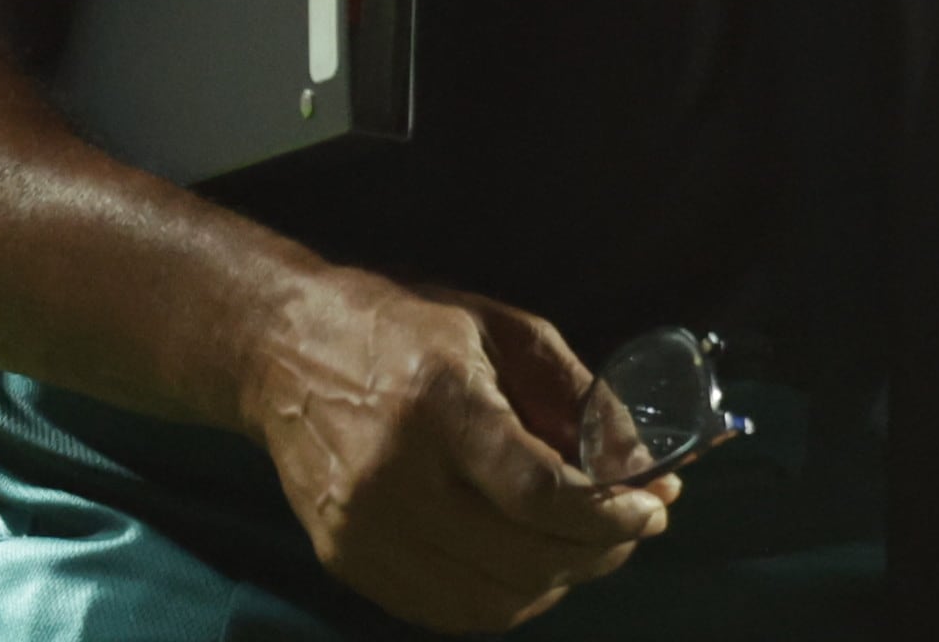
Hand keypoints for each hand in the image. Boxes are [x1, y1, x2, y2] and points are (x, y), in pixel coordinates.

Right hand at [239, 270, 674, 631]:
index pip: (537, 493)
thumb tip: (648, 469)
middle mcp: (393, 480)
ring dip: (561, 581)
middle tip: (636, 524)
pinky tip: (535, 564)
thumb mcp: (508, 332)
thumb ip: (582, 400)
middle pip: (521, 557)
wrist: (285, 351)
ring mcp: (361, 530)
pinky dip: (505, 598)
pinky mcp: (344, 560)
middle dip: (600, 550)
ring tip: (592, 544)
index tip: (653, 508)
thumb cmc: (408, 328)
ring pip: (488, 599)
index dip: (608, 515)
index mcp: (441, 407)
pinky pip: (444, 610)